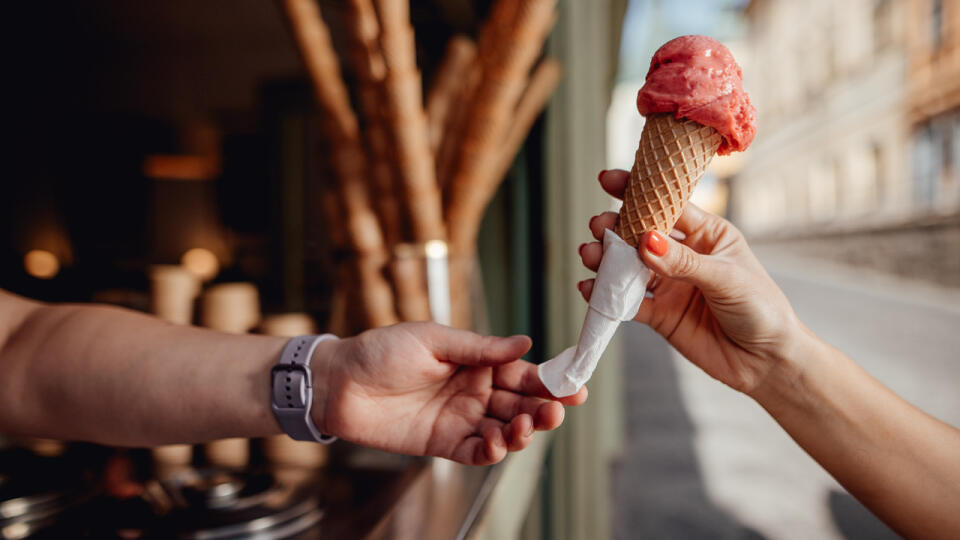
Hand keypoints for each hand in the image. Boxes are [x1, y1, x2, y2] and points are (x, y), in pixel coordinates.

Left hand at [310, 322, 586, 464]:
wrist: (340, 382)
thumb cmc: (381, 351)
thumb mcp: (433, 339)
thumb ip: (480, 348)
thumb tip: (525, 343)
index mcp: (476, 362)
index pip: (521, 372)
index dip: (548, 379)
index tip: (574, 384)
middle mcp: (473, 391)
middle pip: (519, 404)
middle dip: (543, 408)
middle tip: (557, 410)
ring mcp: (460, 418)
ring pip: (503, 430)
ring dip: (522, 431)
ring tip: (527, 426)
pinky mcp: (442, 443)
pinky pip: (475, 451)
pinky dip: (491, 452)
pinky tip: (498, 445)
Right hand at [578, 169, 806, 394]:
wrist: (766, 362)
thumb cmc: (761, 308)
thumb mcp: (726, 277)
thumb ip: (683, 261)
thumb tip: (645, 242)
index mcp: (706, 233)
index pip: (668, 204)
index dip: (638, 191)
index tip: (608, 180)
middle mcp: (683, 255)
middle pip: (640, 234)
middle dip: (615, 227)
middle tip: (599, 226)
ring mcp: (669, 285)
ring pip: (629, 267)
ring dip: (606, 259)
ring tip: (589, 254)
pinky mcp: (659, 315)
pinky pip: (628, 302)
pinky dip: (607, 295)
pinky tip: (590, 288)